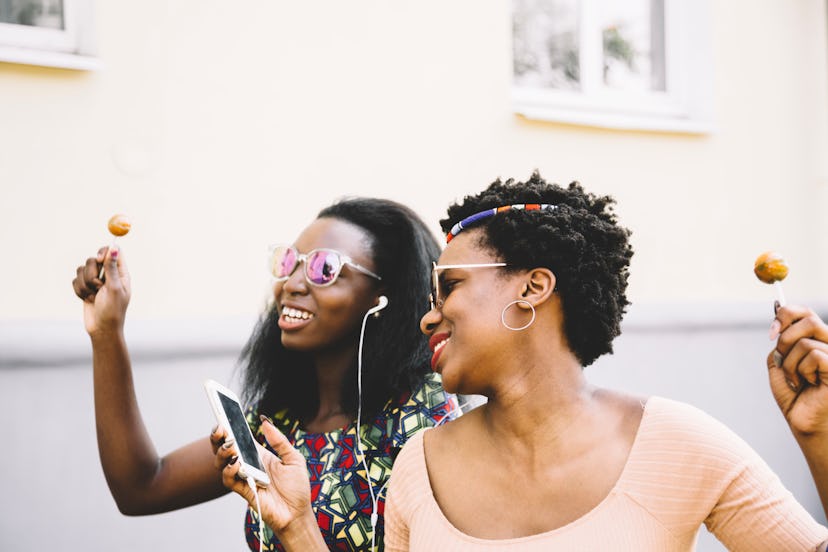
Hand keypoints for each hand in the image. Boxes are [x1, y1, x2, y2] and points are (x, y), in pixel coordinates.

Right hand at [71, 246, 130, 335]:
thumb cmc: (112, 310)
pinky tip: (87, 300)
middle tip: (98, 286)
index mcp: (121, 274)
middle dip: (92, 273)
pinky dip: (79, 291)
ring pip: (82, 270)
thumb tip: (115, 248)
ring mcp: (96, 281)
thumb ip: (112, 268)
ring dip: (85, 285)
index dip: (104, 252)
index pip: (114, 252)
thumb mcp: (114, 288)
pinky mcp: (85, 288)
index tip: (99, 259)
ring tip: (93, 296)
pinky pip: (75, 280)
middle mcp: (108, 275)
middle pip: (94, 259)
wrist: (102, 329)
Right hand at [216, 417, 314, 534]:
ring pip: (221, 463)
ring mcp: (244, 477)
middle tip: (221, 429)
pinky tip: (237, 464)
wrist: (298, 513)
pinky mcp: (243, 491)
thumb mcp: (293, 458)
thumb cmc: (297, 486)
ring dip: (223, 452)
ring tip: (231, 446)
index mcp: (258, 453)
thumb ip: (279, 440)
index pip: (238, 436)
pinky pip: (229, 480)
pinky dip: (230, 470)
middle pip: (223, 448)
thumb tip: (265, 421)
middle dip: (217, 437)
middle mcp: (248, 463)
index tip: (224, 411)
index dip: (229, 425)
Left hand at [769, 304, 827, 435]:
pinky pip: (815, 356)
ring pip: (805, 342)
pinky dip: (802, 370)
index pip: (805, 312)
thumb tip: (780, 325)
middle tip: (781, 358)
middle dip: (786, 339)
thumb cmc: (794, 395)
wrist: (803, 421)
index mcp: (816, 340)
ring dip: (790, 364)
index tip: (772, 332)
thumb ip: (780, 343)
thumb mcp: (779, 364)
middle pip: (809, 318)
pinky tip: (808, 384)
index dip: (786, 314)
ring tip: (796, 380)